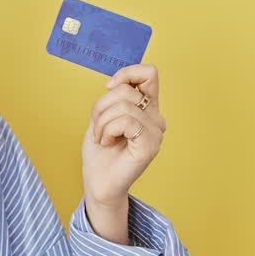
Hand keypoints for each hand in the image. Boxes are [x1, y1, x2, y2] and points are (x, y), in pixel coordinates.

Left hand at [82, 63, 166, 203]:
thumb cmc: (100, 151)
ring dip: (102, 122)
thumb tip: (116, 83)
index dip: (126, 74)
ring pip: (124, 106)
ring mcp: (156, 132)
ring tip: (103, 138)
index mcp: (148, 109)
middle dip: (102, 107)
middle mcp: (156, 119)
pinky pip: (126, 121)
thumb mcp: (103, 115)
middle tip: (99, 127)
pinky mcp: (151, 145)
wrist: (98, 182)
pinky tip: (109, 143)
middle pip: (127, 91)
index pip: (149, 73)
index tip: (108, 87)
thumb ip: (114, 96)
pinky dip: (108, 130)